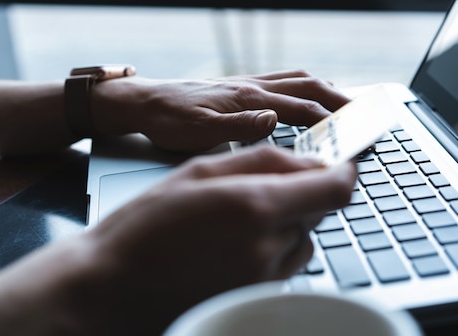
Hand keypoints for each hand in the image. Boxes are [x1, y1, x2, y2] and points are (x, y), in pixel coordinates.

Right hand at [84, 146, 356, 333]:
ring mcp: (265, 279)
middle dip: (303, 192)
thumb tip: (308, 161)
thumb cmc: (145, 226)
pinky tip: (234, 243)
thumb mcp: (198, 171)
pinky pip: (286, 264)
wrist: (111, 287)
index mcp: (256, 206)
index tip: (341, 161)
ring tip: (240, 217)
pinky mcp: (257, 297)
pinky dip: (275, 246)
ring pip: (304, 238)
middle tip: (264, 185)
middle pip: (319, 212)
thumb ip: (261, 160)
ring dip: (288, 220)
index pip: (335, 188)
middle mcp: (269, 247)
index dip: (345, 170)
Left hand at [91, 69, 349, 150]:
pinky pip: (280, 78)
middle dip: (340, 100)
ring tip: (344, 100)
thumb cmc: (170, 121)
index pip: (303, 109)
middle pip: (308, 87)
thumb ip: (239, 126)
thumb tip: (275, 119)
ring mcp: (247, 82)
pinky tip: (304, 92)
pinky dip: (303, 84)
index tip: (357, 132)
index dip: (333, 121)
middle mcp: (253, 86)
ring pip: (296, 78)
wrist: (145, 102)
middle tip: (364, 113)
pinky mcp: (239, 84)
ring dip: (325, 88)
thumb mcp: (199, 132)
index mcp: (249, 100)